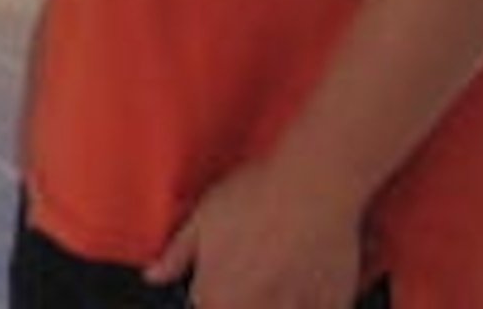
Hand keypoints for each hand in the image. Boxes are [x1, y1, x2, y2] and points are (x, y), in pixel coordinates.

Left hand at [147, 156, 368, 308]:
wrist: (312, 185)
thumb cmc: (255, 195)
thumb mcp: (202, 217)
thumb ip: (176, 255)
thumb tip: (152, 277)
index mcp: (217, 293)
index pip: (206, 307)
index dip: (214, 291)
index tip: (227, 273)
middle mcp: (253, 308)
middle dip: (244, 297)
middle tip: (258, 263)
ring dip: (274, 301)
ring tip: (279, 269)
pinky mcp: (330, 305)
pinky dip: (311, 303)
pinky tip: (310, 281)